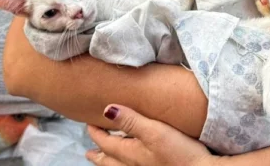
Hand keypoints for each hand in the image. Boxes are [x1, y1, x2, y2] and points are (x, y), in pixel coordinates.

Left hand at [86, 104, 222, 165]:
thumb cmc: (180, 153)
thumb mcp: (154, 131)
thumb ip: (130, 120)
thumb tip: (106, 109)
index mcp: (129, 153)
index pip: (106, 143)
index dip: (96, 133)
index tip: (89, 124)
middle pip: (109, 160)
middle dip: (98, 154)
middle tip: (89, 151)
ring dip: (109, 163)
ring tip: (104, 160)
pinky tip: (132, 165)